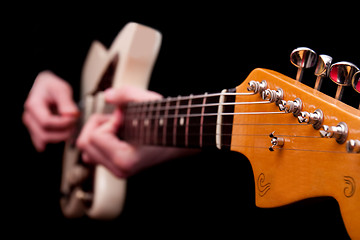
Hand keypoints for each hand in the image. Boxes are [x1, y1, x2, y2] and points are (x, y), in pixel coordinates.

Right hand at [23, 71, 78, 151]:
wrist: (45, 87)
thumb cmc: (52, 87)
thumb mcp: (62, 89)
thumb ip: (67, 102)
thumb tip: (72, 115)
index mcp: (33, 105)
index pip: (46, 122)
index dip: (63, 123)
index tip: (75, 118)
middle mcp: (29, 117)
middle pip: (44, 135)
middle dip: (63, 132)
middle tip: (75, 124)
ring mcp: (31, 125)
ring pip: (44, 140)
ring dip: (61, 136)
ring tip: (72, 126)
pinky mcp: (36, 131)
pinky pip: (42, 142)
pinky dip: (54, 140)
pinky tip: (64, 136)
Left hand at [76, 87, 197, 177]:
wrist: (182, 137)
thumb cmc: (169, 123)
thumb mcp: (148, 102)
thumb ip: (125, 94)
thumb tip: (108, 95)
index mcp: (124, 160)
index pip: (94, 136)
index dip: (108, 121)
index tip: (125, 117)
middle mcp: (120, 170)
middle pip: (85, 144)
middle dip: (99, 127)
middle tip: (119, 120)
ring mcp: (120, 171)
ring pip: (87, 150)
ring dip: (100, 133)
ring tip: (120, 126)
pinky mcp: (119, 168)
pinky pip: (96, 154)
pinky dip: (102, 141)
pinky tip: (119, 134)